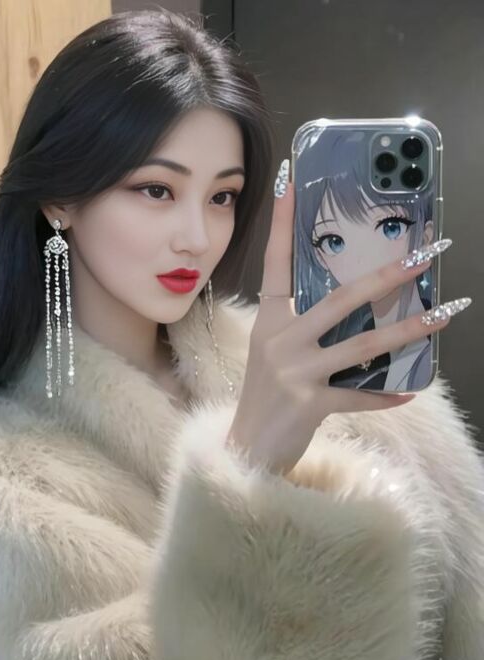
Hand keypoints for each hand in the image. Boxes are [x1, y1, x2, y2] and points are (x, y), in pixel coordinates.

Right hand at [226, 166, 451, 475]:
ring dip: (408, 329)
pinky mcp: (309, 404)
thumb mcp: (274, 355)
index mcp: (268, 322)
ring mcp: (294, 372)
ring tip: (444, 314)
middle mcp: (280, 341)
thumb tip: (357, 310)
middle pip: (340, 299)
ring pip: (362, 345)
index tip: (290, 181)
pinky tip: (411, 390)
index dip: (281, 224)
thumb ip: (304, 329)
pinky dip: (387, 396)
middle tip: (426, 254)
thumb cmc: (265, 398)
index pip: (276, 264)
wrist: (245, 449)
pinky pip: (359, 396)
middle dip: (388, 275)